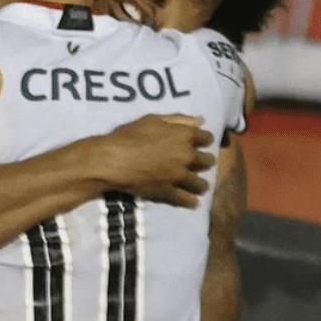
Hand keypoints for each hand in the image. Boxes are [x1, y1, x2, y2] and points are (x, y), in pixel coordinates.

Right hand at [94, 114, 215, 206]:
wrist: (111, 159)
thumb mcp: (152, 120)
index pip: (207, 138)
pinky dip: (191, 201)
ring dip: (200, 183)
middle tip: (195, 163)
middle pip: (208, 160)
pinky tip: (192, 200)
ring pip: (201, 183)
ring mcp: (179, 175)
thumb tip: (200, 120)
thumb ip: (178, 119)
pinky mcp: (169, 191)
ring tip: (195, 184)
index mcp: (184, 135)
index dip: (203, 140)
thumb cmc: (128, 136)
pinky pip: (188, 199)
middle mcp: (186, 155)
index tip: (198, 143)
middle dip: (204, 161)